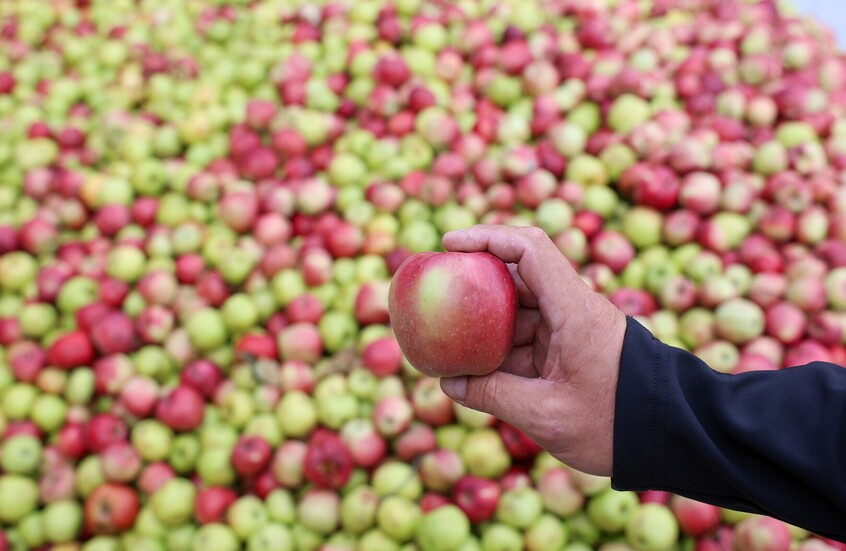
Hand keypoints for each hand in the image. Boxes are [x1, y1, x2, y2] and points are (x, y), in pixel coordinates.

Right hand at [439, 225, 626, 475]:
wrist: (672, 437)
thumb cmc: (617, 425)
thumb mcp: (547, 415)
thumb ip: (492, 396)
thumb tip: (449, 383)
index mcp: (575, 310)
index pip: (530, 249)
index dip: (488, 237)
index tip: (449, 243)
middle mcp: (574, 309)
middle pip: (518, 275)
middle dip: (476, 280)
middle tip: (436, 291)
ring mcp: (573, 328)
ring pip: (520, 310)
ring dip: (486, 322)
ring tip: (447, 337)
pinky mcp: (572, 348)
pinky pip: (529, 336)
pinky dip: (501, 347)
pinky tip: (474, 366)